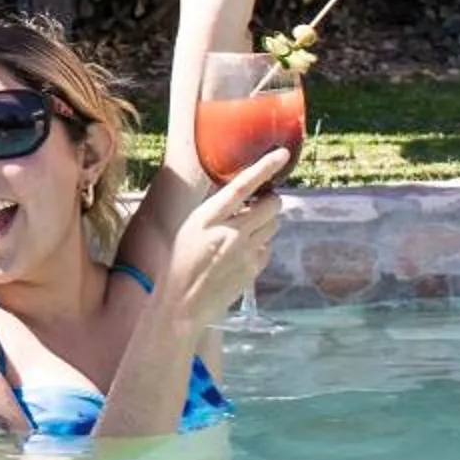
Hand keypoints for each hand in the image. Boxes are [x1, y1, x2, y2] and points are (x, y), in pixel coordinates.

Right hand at [162, 149, 286, 325]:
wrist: (179, 305)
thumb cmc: (178, 263)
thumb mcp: (189, 228)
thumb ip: (215, 212)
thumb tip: (239, 195)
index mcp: (208, 218)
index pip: (242, 186)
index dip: (264, 167)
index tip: (281, 154)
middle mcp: (231, 234)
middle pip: (271, 206)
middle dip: (271, 200)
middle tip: (260, 202)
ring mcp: (245, 254)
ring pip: (274, 226)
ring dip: (267, 221)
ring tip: (247, 227)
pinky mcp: (253, 271)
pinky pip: (268, 248)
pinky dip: (261, 245)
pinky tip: (243, 251)